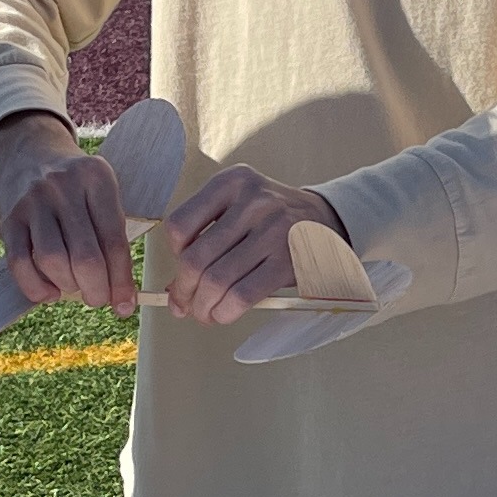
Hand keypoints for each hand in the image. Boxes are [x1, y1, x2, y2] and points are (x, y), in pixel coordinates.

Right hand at [0, 112, 133, 313]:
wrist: (27, 152)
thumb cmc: (75, 186)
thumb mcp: (101, 194)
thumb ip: (112, 237)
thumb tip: (122, 297)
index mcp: (97, 178)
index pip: (114, 240)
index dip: (121, 281)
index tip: (125, 306)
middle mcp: (64, 187)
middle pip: (85, 256)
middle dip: (96, 290)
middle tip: (98, 298)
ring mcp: (33, 201)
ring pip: (53, 261)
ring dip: (68, 287)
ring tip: (75, 288)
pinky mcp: (9, 218)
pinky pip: (19, 262)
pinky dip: (36, 287)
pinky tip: (50, 293)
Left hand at [161, 164, 347, 324]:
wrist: (325, 219)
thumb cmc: (271, 217)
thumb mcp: (239, 206)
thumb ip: (205, 237)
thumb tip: (173, 290)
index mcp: (231, 182)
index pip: (179, 225)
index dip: (172, 256)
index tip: (181, 269)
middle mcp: (252, 202)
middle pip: (195, 259)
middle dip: (184, 291)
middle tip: (184, 304)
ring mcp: (273, 231)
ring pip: (216, 281)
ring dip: (202, 307)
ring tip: (203, 312)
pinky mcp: (288, 261)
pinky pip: (242, 295)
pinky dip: (225, 312)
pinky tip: (223, 314)